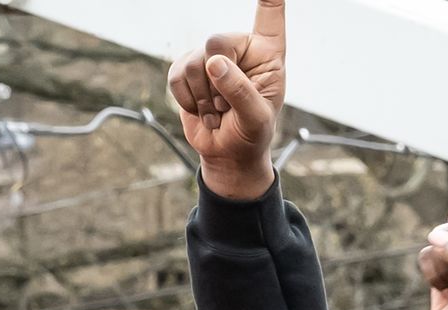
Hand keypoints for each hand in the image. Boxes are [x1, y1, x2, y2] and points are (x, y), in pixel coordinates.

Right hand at [167, 0, 285, 198]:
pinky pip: (176, 75)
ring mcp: (212, 56)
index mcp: (268, 54)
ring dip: (203, 97)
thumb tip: (214, 63)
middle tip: (228, 106)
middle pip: (216, 43)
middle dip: (217, 81)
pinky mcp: (187, 68)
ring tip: (217, 112)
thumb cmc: (251, 134)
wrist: (227, 154)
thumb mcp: (256, 118)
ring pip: (194, 62)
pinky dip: (187, 100)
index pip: (270, 18)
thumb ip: (240, 91)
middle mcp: (240, 48)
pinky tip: (202, 110)